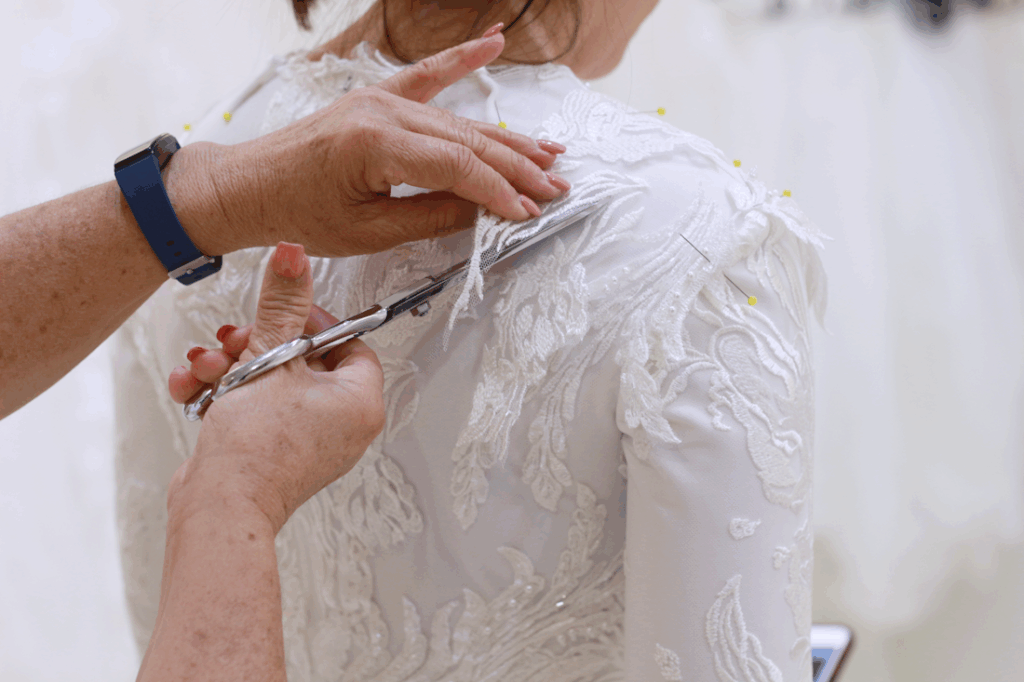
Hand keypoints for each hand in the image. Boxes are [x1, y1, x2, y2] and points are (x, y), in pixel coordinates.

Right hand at [167, 242, 384, 534]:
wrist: (219, 506)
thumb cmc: (256, 449)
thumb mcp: (269, 358)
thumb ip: (281, 305)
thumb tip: (294, 257)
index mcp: (360, 403)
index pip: (350, 343)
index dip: (314, 321)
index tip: (283, 311)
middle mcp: (341, 425)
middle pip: (303, 360)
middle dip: (257, 342)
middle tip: (236, 339)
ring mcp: (308, 441)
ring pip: (270, 381)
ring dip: (231, 364)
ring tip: (207, 364)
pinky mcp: (274, 451)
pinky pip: (254, 407)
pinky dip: (224, 392)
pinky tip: (193, 385)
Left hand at [178, 26, 570, 257]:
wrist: (250, 187)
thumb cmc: (296, 213)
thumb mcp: (368, 233)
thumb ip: (432, 217)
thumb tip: (484, 212)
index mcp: (376, 146)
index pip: (459, 166)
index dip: (500, 191)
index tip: (529, 210)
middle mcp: (382, 112)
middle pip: (468, 138)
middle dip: (518, 166)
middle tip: (556, 185)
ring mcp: (380, 99)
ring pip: (458, 118)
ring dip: (506, 137)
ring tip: (547, 151)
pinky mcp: (377, 98)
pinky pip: (426, 75)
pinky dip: (462, 59)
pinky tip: (494, 41)